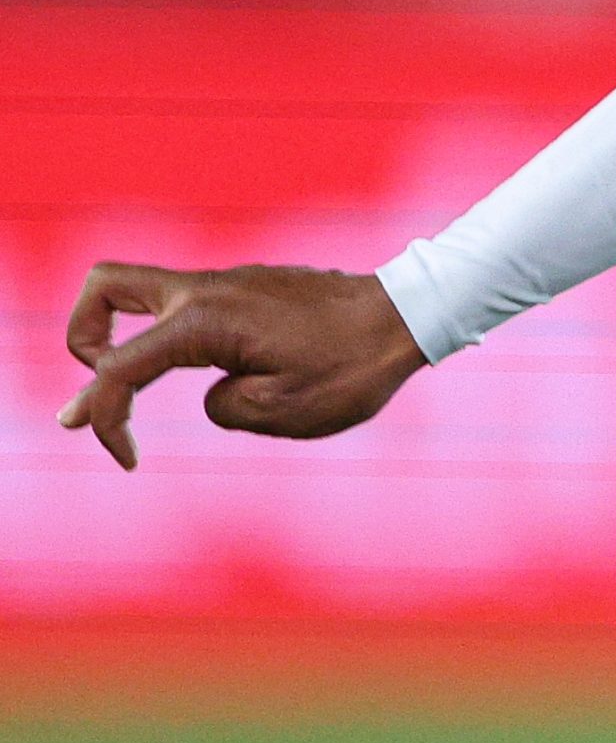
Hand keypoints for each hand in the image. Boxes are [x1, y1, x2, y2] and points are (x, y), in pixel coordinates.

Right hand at [58, 263, 428, 469]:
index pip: (116, 369)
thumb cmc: (353, 368)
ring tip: (125, 393)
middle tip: (97, 391)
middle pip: (104, 286)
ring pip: (140, 289)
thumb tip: (214, 389)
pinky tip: (193, 372)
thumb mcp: (282, 412)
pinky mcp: (247, 289)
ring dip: (120, 336)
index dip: (104, 421)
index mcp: (205, 321)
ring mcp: (227, 282)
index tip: (130, 459)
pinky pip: (182, 303)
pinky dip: (163, 335)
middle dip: (81, 338)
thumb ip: (222, 407)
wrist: (408, 317)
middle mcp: (207, 289)